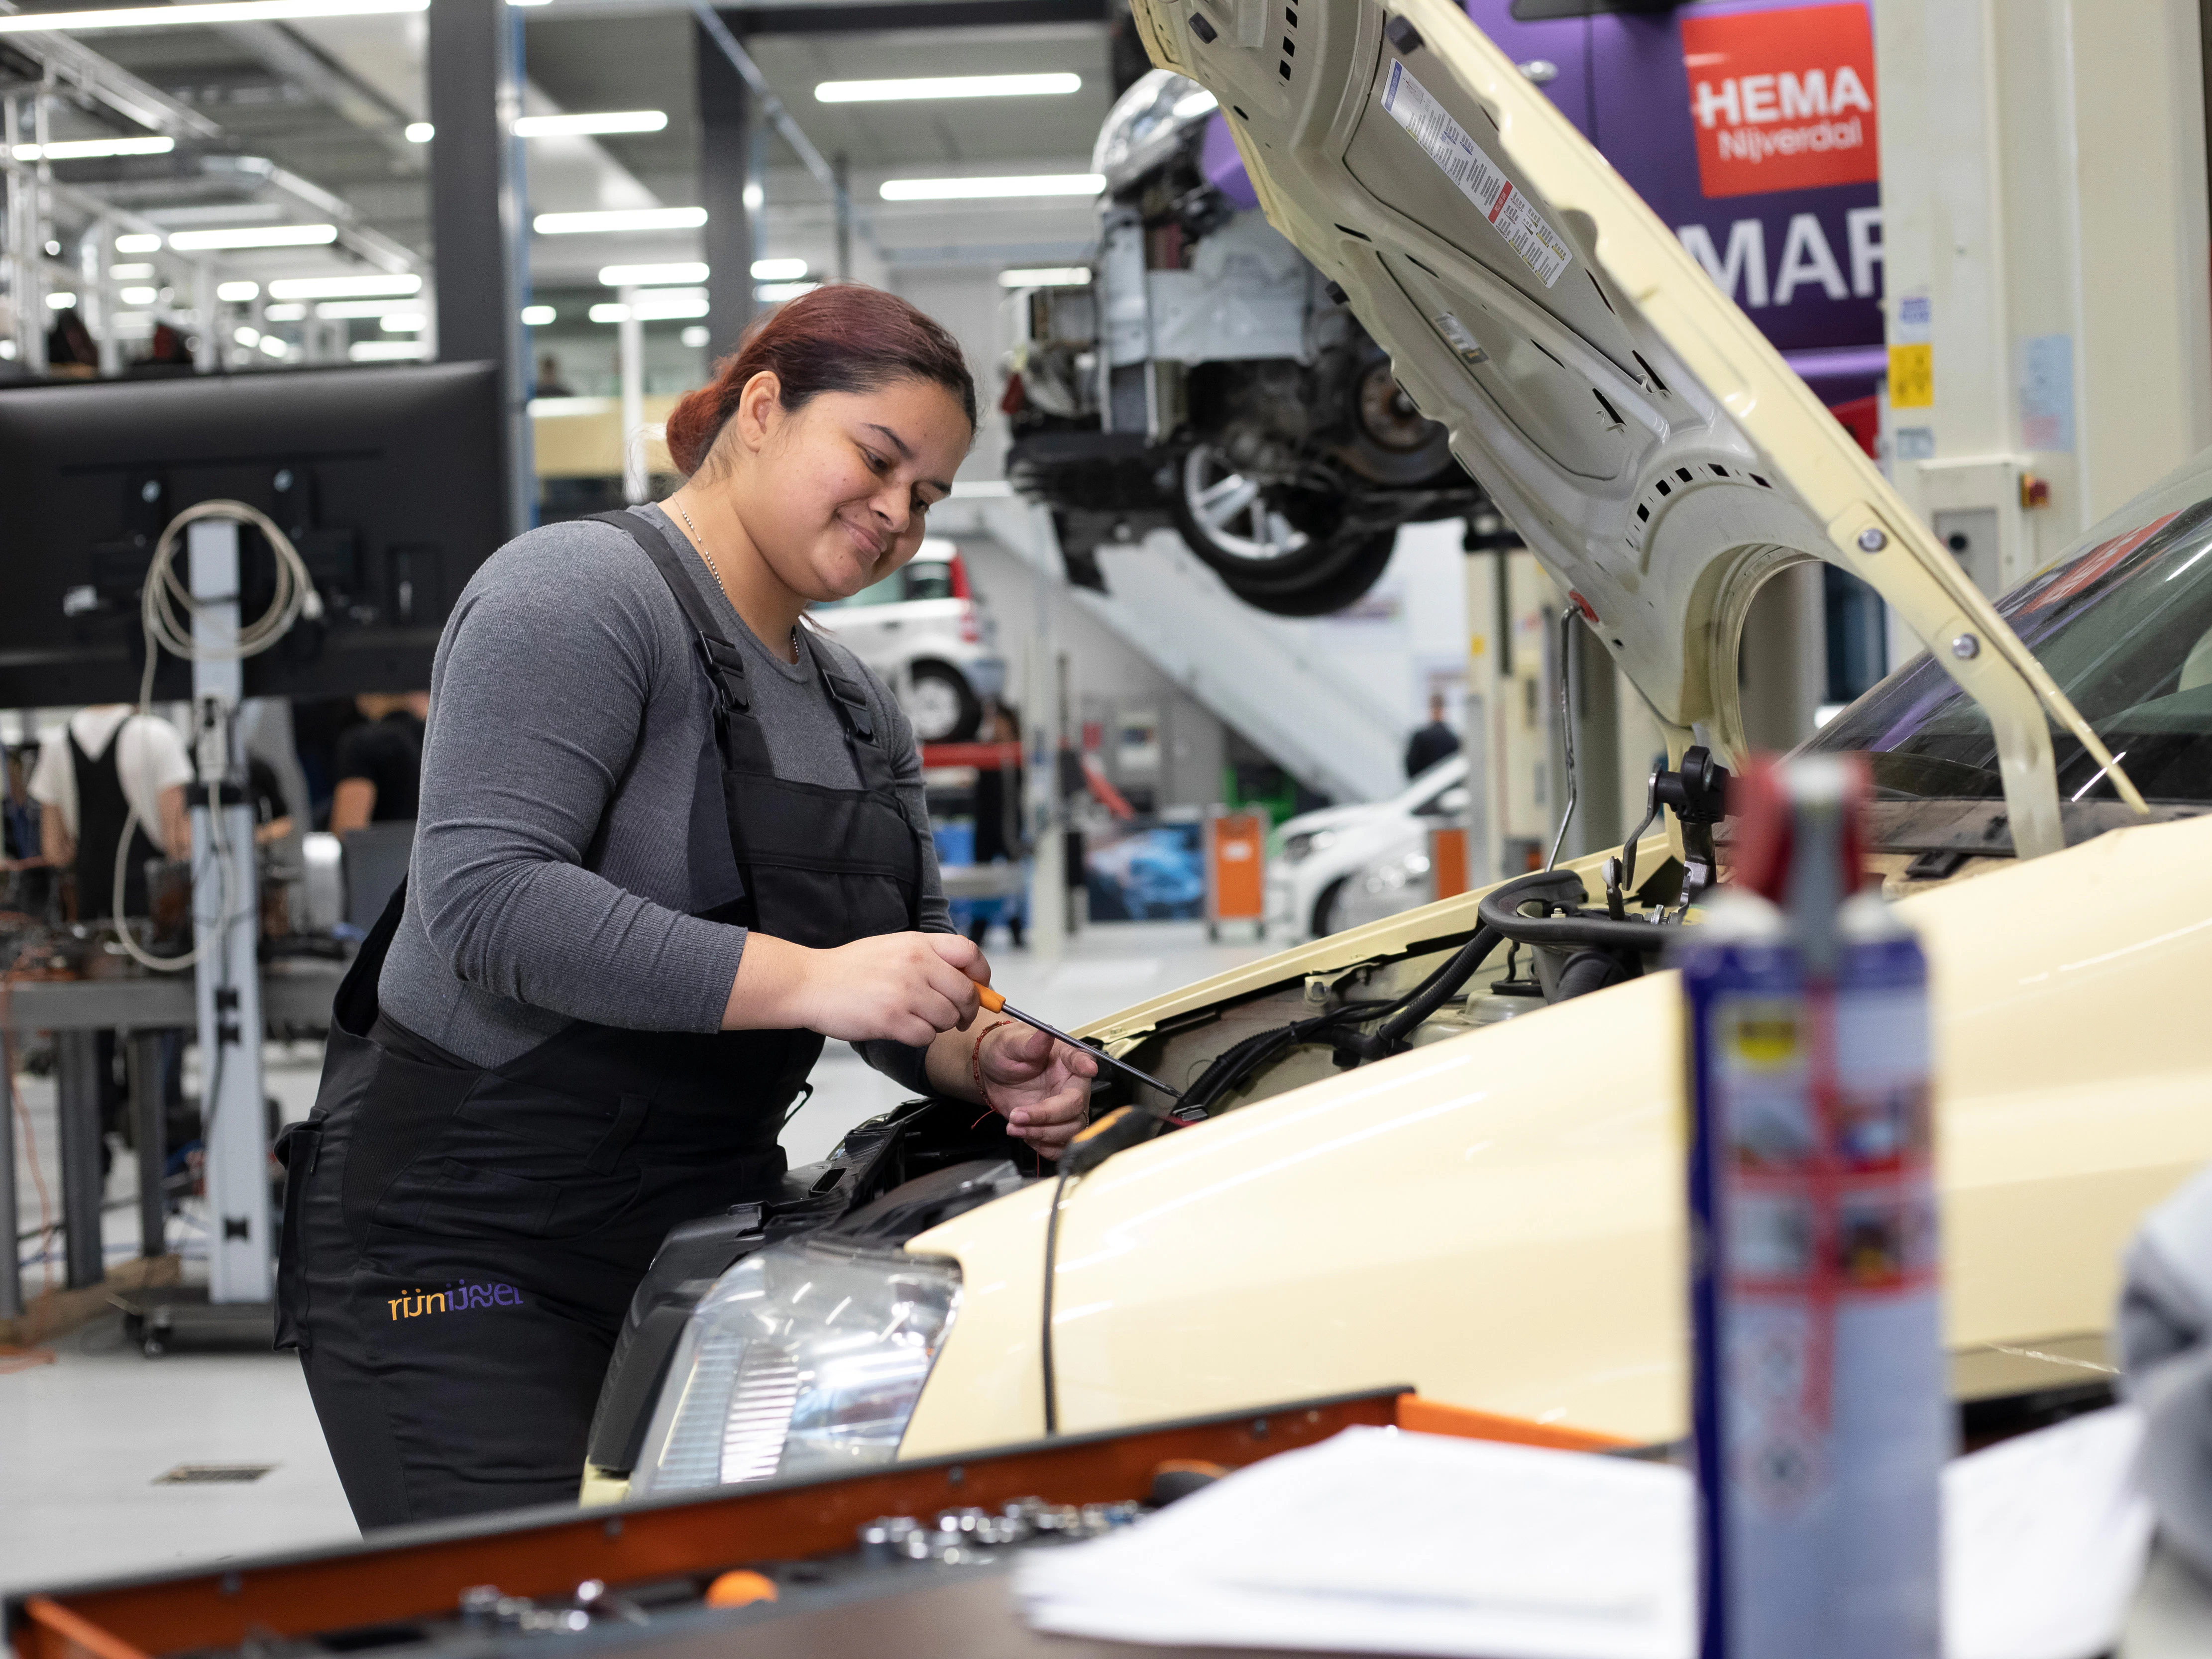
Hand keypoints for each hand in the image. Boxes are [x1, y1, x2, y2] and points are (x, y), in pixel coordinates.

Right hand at [730, 931, 987, 1045]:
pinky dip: (919, 1038)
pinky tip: (902, 1029)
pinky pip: (926, 1037)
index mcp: (918, 943)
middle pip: (966, 993)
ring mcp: (905, 991)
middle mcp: (916, 964)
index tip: (980, 988)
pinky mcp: (892, 1019)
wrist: (811, 983)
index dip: (981, 975)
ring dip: (938, 1026)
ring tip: (917, 1019)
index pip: (969, 953)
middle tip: (955, 1017)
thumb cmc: (850, 969)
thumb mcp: (893, 947)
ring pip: (948, 1018)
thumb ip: (929, 958)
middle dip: (966, 1011)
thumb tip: (967, 979)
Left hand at [976, 1020, 1094, 1159]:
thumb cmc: (1006, 1052)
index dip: (1085, 1066)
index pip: (1082, 1061)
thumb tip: (1045, 1033)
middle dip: (1047, 1117)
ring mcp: (1064, 1109)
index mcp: (1067, 1060)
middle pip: (1076, 1107)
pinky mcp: (1054, 1127)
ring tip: (1014, 1127)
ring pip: (1071, 1131)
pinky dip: (1044, 1147)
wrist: (992, 1073)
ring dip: (1043, 1135)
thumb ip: (1030, 1043)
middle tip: (1018, 1115)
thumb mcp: (1012, 1043)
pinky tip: (1024, 1136)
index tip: (1088, 1068)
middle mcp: (1071, 1085)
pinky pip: (1061, 1146)